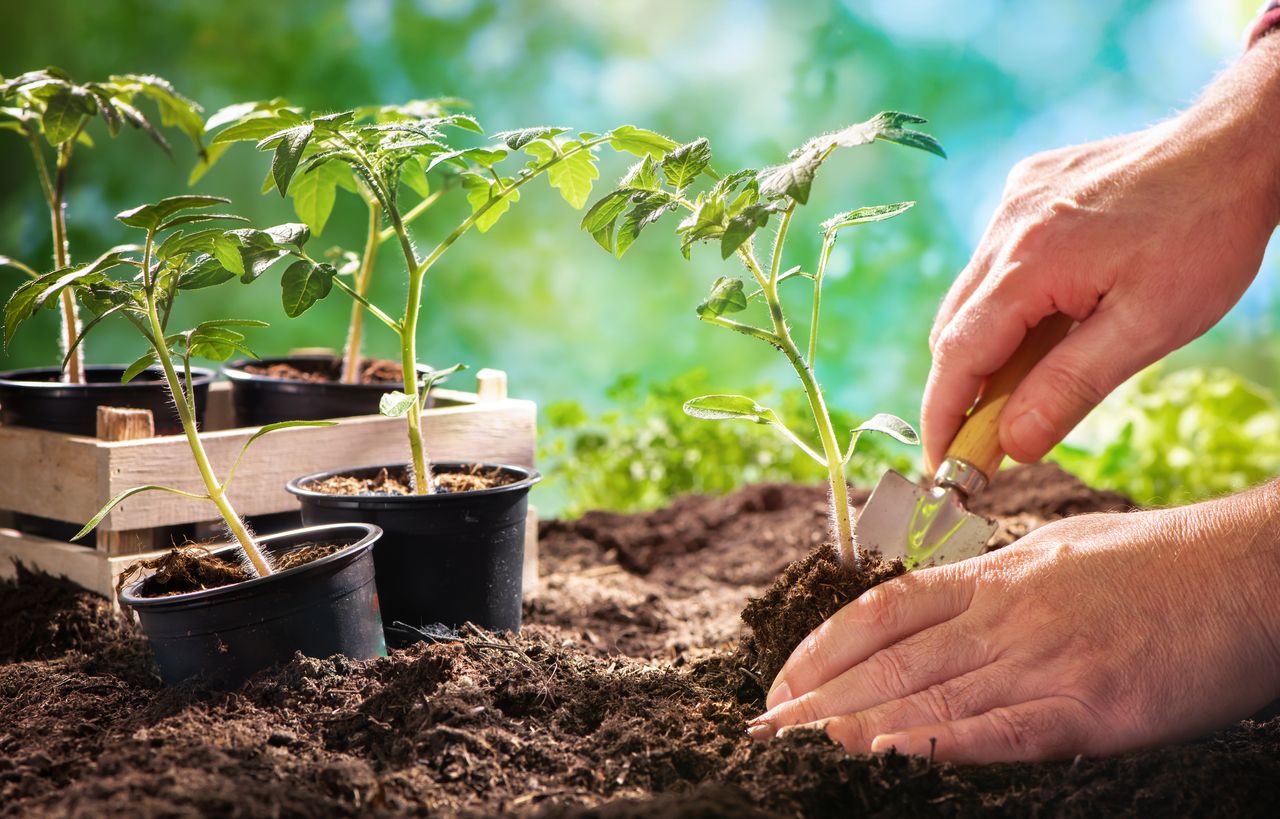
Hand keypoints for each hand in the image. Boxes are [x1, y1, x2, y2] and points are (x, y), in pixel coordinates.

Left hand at [748, 483, 1279, 762]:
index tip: (782, 677)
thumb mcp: (1060, 553)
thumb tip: (945, 604)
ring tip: (798, 747)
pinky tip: (887, 759)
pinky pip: (999, 731)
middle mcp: (1005, 615)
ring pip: (927, 697)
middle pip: (889, 660)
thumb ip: (996, 582)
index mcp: (995, 577)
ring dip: (854, 725)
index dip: (823, 645)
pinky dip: (937, 746)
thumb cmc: (1158, 563)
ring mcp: (1043, 658)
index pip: (884, 611)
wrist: (1246, 574)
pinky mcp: (1089, 705)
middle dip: (818, 695)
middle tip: (762, 726)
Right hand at [921, 38, 1279, 472]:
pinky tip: (1052, 311)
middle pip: (953, 329)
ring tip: (1028, 380)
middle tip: (988, 439)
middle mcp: (1005, 228)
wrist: (1236, 145)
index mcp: (1028, 264)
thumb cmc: (1204, 235)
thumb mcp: (1149, 327)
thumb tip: (1013, 445)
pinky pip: (995, 259)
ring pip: (973, 295)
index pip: (957, 357)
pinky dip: (1006, 301)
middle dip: (961, 390)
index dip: (943, 418)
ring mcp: (1013, 203)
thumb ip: (1070, 387)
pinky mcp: (1027, 188)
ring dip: (987, 345)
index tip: (941, 466)